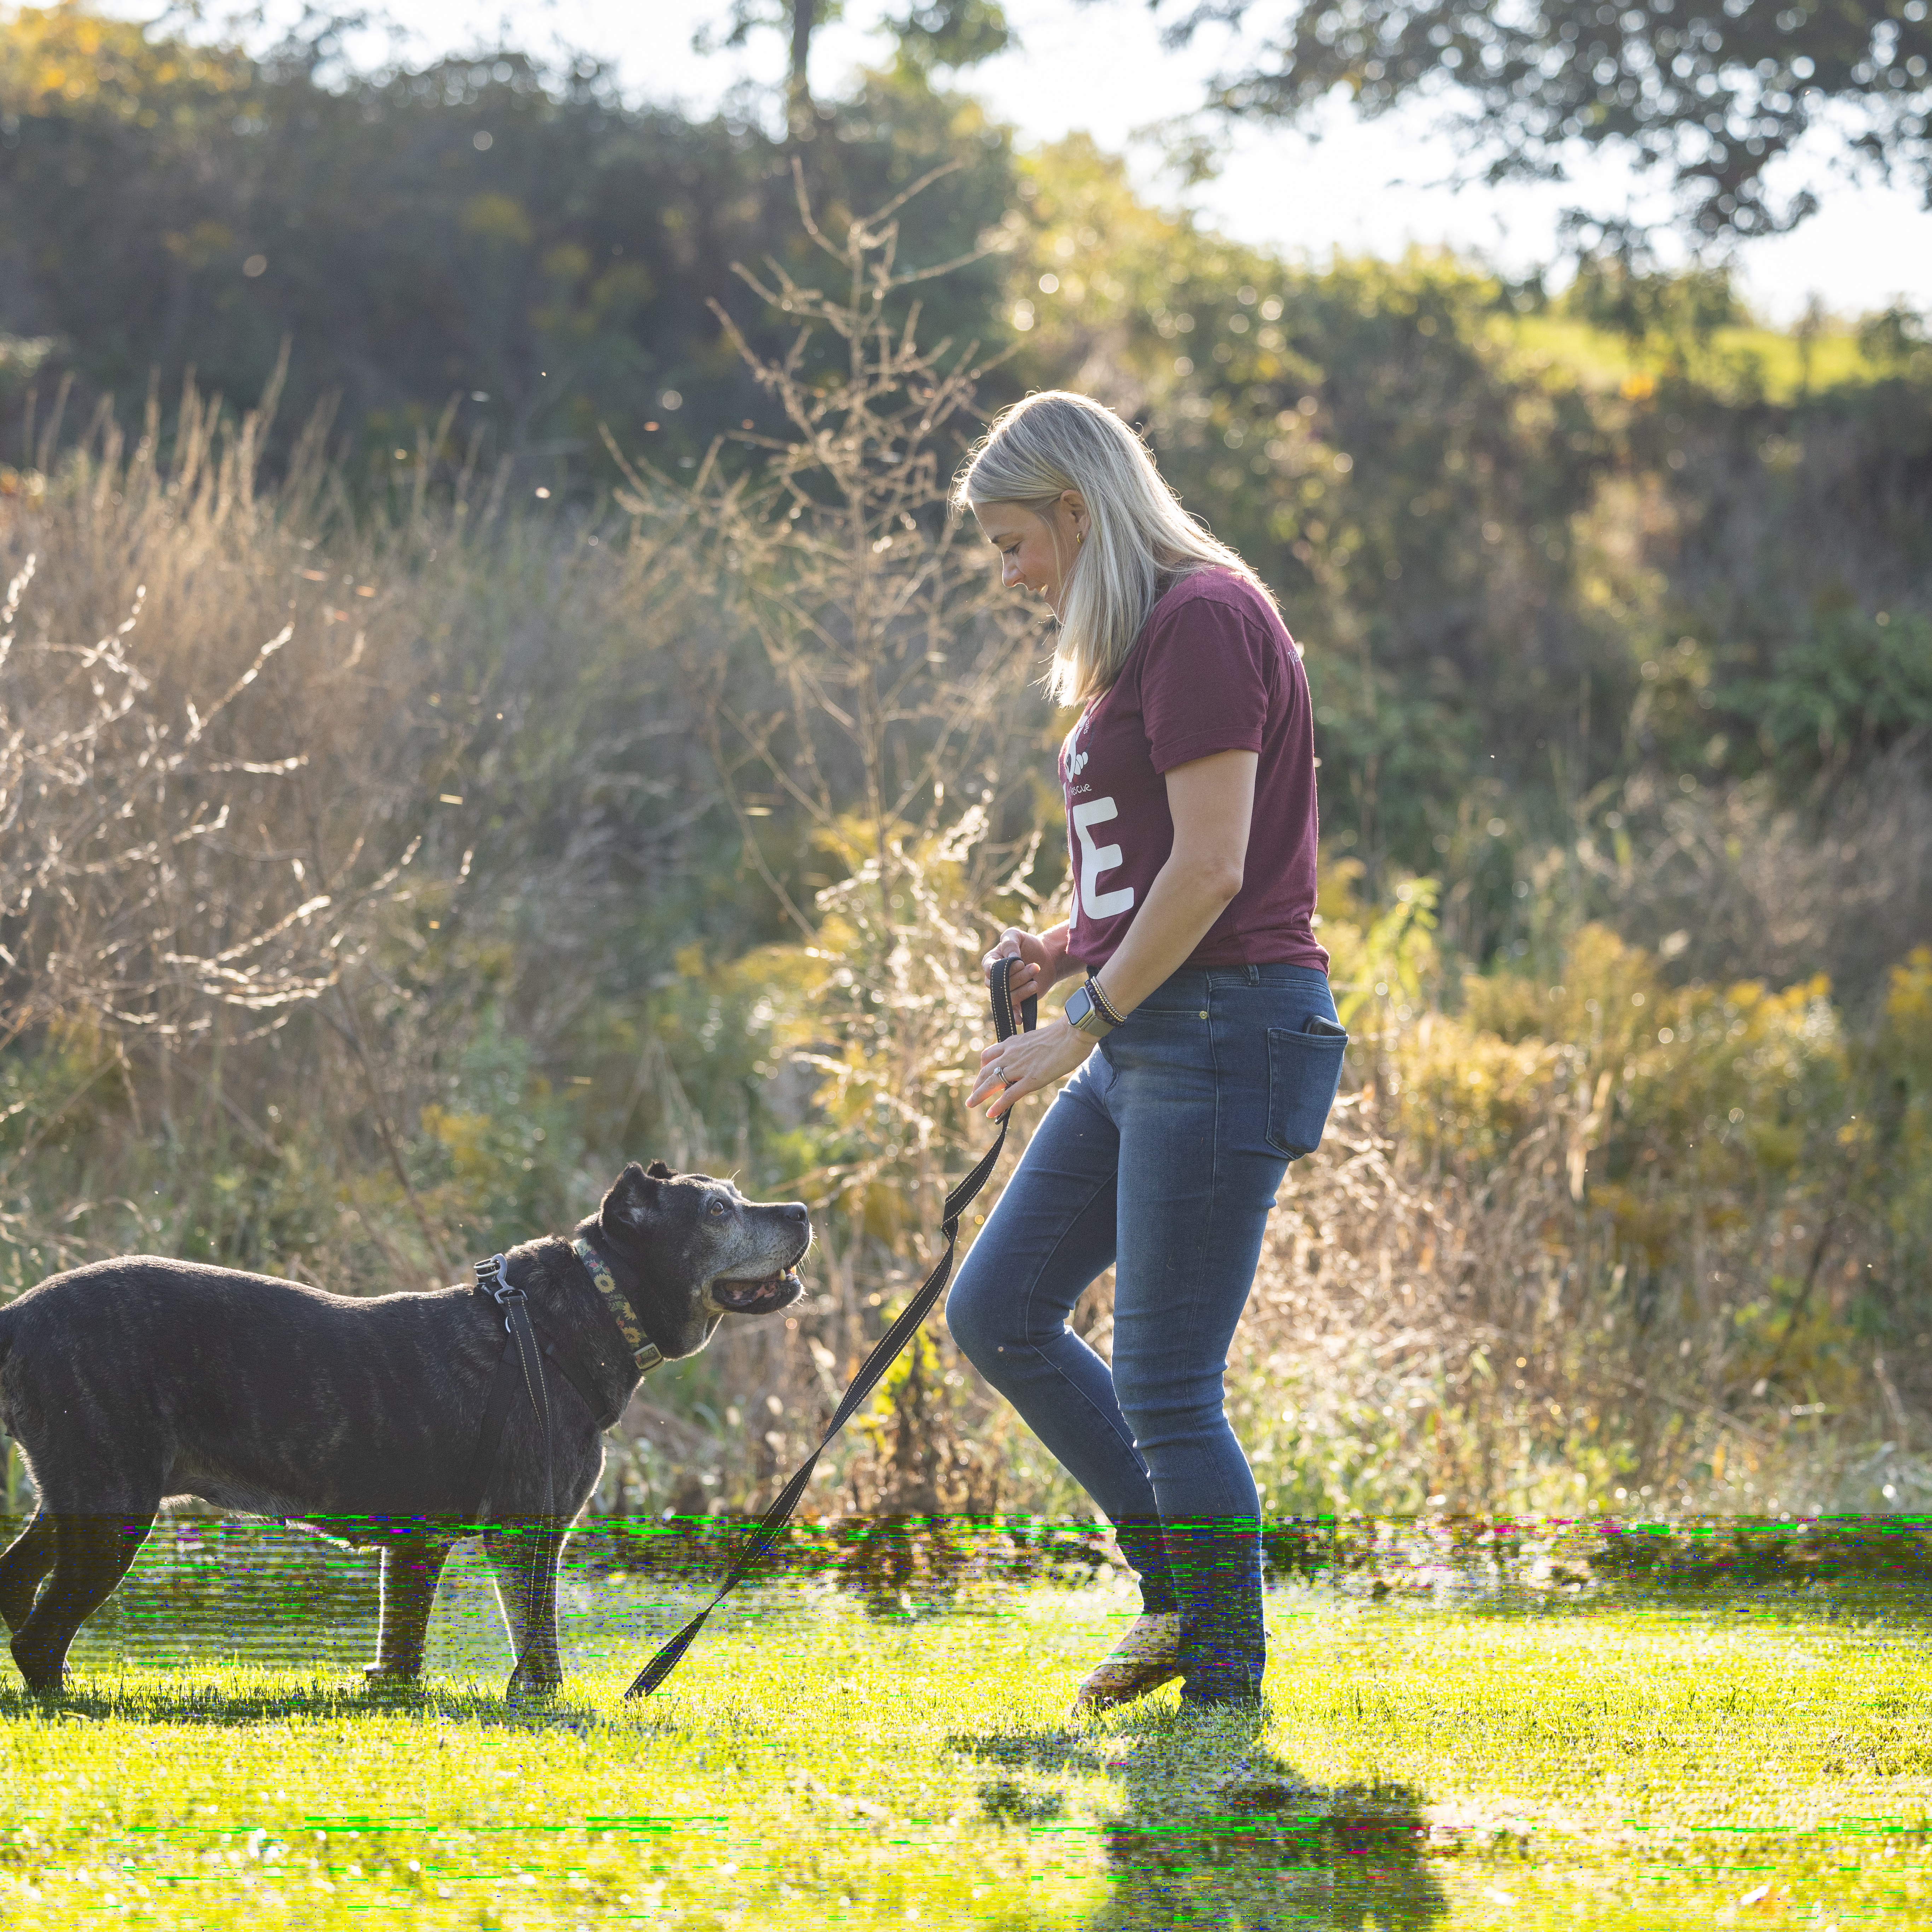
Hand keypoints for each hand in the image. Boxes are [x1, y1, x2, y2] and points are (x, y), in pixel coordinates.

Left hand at [967, 1017, 1094, 1119]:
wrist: (1074, 1032)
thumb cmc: (1063, 1034)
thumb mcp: (1036, 1038)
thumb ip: (1027, 1049)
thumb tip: (1028, 1057)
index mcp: (1013, 1042)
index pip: (989, 1055)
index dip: (983, 1067)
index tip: (982, 1076)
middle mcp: (1011, 1054)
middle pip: (985, 1070)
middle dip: (977, 1084)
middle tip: (973, 1096)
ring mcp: (1020, 1067)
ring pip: (992, 1082)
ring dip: (979, 1095)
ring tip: (971, 1104)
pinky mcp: (1031, 1079)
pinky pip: (1009, 1094)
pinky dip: (998, 1105)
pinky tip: (991, 1113)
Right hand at [981, 926, 1060, 1008]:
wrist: (1046, 957)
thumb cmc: (1028, 944)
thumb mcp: (1017, 935)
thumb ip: (1010, 942)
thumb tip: (1010, 957)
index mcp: (991, 961)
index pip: (990, 970)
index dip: (1004, 969)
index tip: (1020, 962)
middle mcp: (994, 978)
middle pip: (999, 985)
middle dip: (1019, 978)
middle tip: (1035, 967)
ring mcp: (1005, 990)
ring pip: (1007, 998)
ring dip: (1023, 991)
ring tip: (1035, 983)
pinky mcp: (1016, 1000)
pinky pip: (1011, 1011)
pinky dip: (1014, 1016)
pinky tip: (1020, 1019)